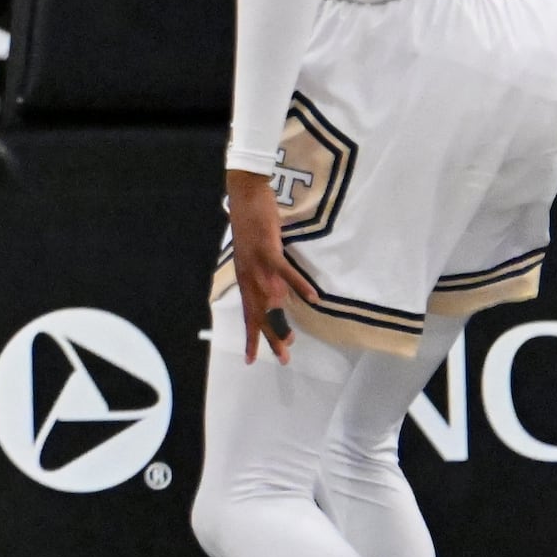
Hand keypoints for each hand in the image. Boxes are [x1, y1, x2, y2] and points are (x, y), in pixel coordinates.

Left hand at [222, 167, 313, 362]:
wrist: (244, 196)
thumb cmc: (252, 225)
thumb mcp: (258, 257)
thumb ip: (268, 278)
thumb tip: (279, 299)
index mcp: (246, 278)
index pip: (248, 314)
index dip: (250, 337)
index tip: (251, 360)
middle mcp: (248, 275)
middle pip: (258, 313)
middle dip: (269, 337)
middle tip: (283, 358)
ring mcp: (257, 263)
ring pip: (269, 298)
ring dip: (281, 319)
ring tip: (292, 340)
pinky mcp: (268, 249)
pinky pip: (285, 272)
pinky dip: (298, 284)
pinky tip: (312, 298)